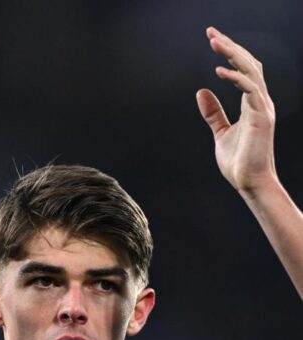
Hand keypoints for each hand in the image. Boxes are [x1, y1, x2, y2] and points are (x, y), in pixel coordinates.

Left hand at [196, 27, 276, 195]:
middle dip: (230, 46)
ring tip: (214, 42)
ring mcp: (262, 108)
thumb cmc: (239, 161)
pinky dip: (236, 78)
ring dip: (233, 54)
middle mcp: (260, 101)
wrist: (249, 182)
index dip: (229, 53)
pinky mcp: (260, 117)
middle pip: (248, 64)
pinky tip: (218, 72)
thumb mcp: (221, 132)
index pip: (243, 69)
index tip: (213, 39)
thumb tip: (201, 92)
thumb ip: (213, 113)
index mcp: (252, 103)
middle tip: (211, 33)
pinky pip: (249, 91)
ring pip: (251, 71)